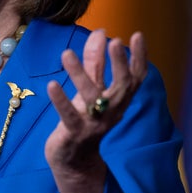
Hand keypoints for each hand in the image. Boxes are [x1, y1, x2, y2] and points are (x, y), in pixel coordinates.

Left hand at [45, 29, 147, 169]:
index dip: (139, 58)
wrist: (74, 160)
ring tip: (66, 53)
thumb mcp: (91, 90)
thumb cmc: (84, 119)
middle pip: (122, 87)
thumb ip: (96, 63)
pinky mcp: (75, 134)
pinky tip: (51, 85)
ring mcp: (95, 124)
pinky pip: (69, 116)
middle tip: (114, 41)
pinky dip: (61, 101)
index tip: (137, 35)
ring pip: (92, 98)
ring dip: (80, 75)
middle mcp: (112, 111)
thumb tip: (100, 32)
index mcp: (119, 99)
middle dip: (120, 64)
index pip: (136, 78)